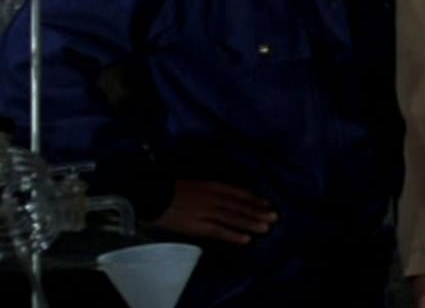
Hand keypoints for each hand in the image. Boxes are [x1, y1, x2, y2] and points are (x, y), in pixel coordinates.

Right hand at [147, 180, 277, 244]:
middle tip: (275, 216)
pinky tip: (246, 239)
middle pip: (240, 205)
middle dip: (258, 211)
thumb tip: (222, 196)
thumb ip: (209, 190)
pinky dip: (233, 235)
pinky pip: (219, 231)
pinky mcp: (197, 225)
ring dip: (251, 223)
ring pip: (234, 218)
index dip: (253, 199)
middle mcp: (213, 197)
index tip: (266, 203)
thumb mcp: (194, 184)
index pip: (238, 193)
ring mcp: (206, 211)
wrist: (150, 195)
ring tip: (267, 228)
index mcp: (211, 185)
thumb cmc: (169, 190)